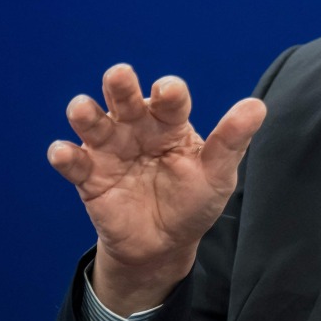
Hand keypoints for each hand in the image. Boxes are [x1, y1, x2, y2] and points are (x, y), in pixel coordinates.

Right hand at [47, 63, 265, 314]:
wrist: (164, 244)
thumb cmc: (193, 200)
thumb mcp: (218, 174)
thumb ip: (231, 140)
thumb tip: (258, 106)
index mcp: (170, 122)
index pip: (170, 100)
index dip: (168, 93)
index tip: (168, 91)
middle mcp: (137, 127)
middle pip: (126, 100)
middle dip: (120, 86)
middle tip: (119, 75)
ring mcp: (110, 149)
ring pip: (93, 123)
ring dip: (86, 113)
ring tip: (82, 109)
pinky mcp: (88, 175)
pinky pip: (73, 162)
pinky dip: (65, 155)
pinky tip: (63, 152)